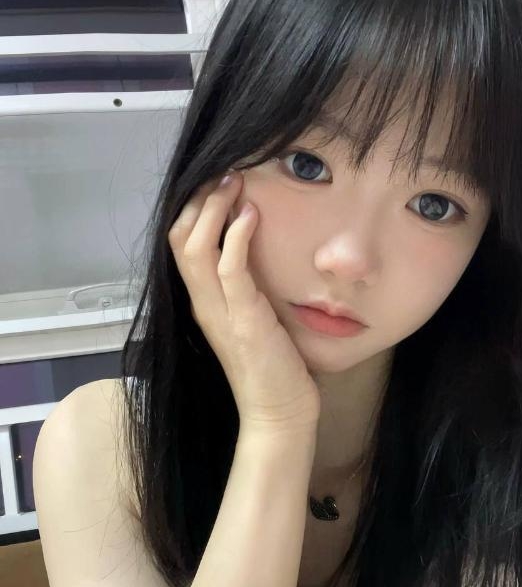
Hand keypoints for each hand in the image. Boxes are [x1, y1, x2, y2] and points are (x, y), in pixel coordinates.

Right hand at [168, 171, 320, 432]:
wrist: (277, 414)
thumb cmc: (272, 368)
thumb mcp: (252, 320)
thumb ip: (245, 289)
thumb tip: (255, 255)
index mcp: (205, 302)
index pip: (181, 244)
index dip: (194, 208)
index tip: (218, 182)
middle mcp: (204, 303)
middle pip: (179, 238)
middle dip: (199, 199)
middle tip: (226, 172)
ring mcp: (219, 312)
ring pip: (196, 248)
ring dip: (214, 209)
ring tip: (234, 181)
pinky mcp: (243, 321)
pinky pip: (230, 270)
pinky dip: (236, 237)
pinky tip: (250, 215)